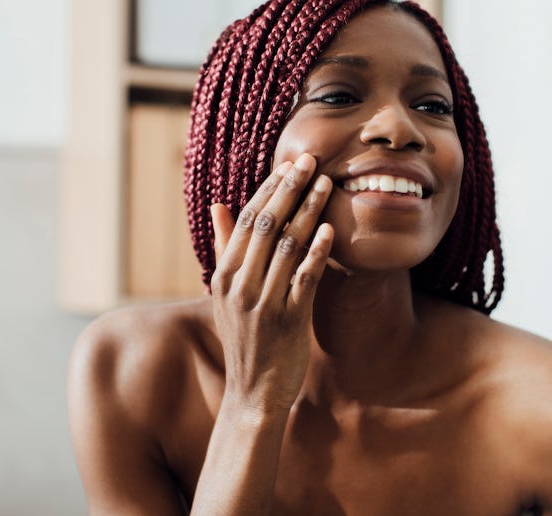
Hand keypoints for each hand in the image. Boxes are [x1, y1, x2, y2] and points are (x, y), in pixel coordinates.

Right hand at [210, 153, 333, 414]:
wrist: (253, 392)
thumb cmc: (244, 337)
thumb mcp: (225, 294)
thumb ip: (225, 248)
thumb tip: (220, 205)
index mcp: (223, 274)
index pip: (245, 219)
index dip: (269, 189)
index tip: (289, 165)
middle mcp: (239, 285)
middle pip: (266, 224)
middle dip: (290, 188)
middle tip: (311, 160)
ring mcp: (262, 303)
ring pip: (288, 244)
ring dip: (309, 211)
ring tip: (327, 186)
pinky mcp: (287, 320)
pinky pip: (304, 277)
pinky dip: (318, 251)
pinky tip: (331, 230)